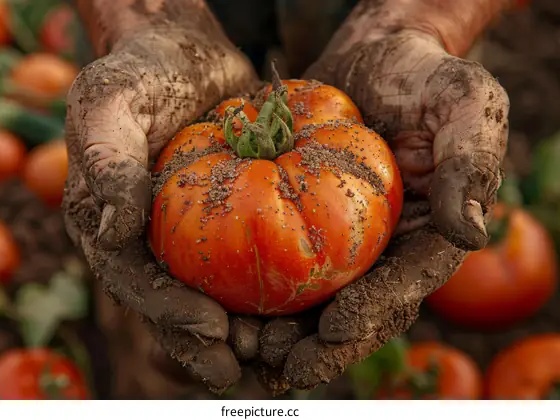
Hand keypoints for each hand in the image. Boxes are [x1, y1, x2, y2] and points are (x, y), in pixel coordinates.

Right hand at [62, 27, 258, 392]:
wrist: (185, 54)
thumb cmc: (141, 74)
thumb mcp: (110, 104)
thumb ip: (105, 161)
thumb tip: (110, 230)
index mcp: (113, 230)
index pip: (138, 285)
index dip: (171, 316)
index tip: (213, 329)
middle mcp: (152, 245)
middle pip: (179, 310)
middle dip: (215, 346)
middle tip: (259, 366)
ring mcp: (193, 239)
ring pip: (220, 300)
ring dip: (252, 334)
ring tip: (290, 351)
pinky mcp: (232, 224)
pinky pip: (254, 266)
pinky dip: (279, 293)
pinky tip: (310, 309)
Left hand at [252, 30, 508, 391]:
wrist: (376, 54)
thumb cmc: (425, 76)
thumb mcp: (465, 103)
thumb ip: (469, 163)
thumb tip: (469, 230)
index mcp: (425, 237)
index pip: (404, 288)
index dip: (373, 313)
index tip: (336, 328)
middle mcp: (382, 250)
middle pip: (355, 311)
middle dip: (320, 343)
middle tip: (279, 359)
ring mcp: (341, 240)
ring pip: (313, 299)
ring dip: (282, 330)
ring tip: (245, 344)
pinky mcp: (303, 218)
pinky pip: (280, 259)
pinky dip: (255, 287)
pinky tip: (224, 303)